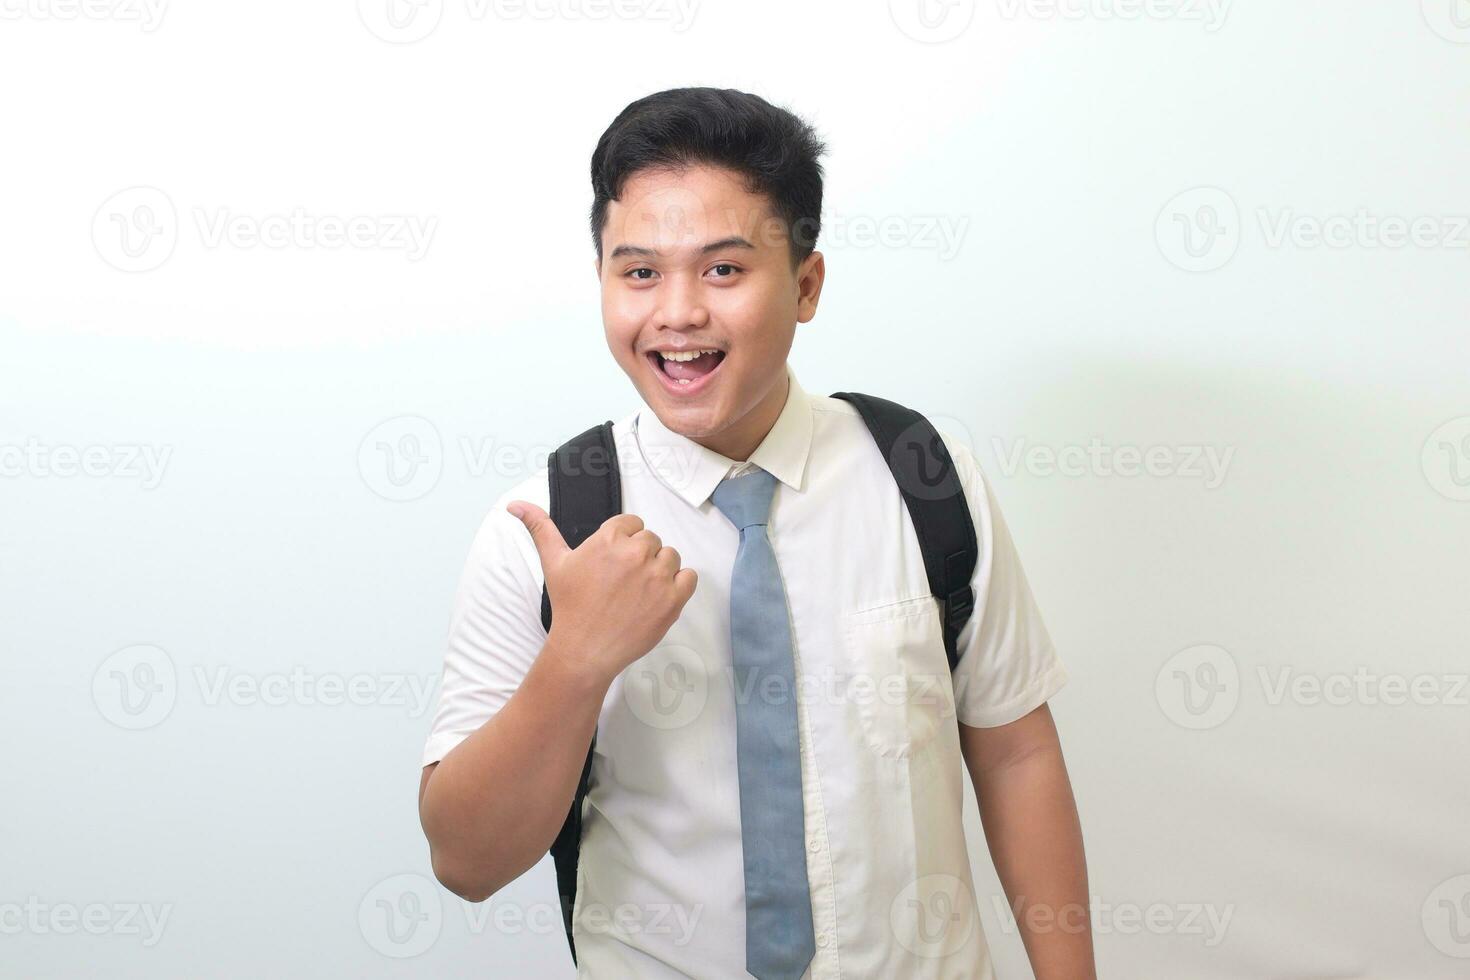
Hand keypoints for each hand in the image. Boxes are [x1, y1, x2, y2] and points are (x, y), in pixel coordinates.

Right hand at [506, 501, 697, 681]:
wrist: (584, 649)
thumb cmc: (569, 606)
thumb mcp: (553, 562)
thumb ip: (540, 528)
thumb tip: (515, 504)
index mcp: (611, 538)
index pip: (632, 523)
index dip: (624, 542)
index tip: (613, 564)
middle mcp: (637, 553)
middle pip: (651, 540)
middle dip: (640, 556)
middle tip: (622, 582)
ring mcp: (658, 576)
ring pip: (670, 557)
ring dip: (660, 569)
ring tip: (638, 591)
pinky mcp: (674, 599)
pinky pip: (689, 577)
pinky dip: (679, 584)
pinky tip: (658, 596)